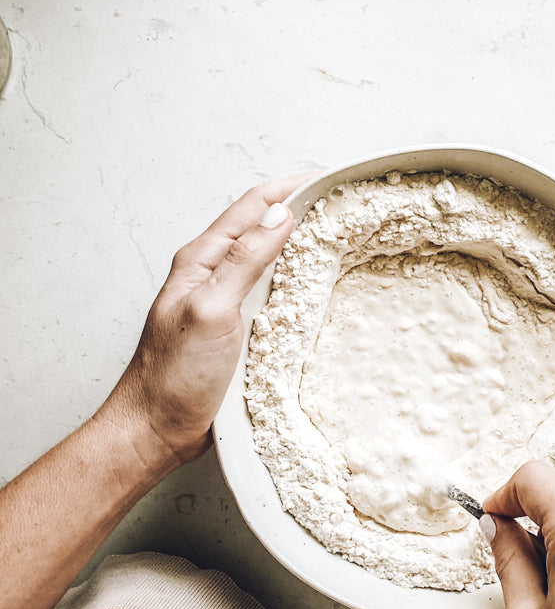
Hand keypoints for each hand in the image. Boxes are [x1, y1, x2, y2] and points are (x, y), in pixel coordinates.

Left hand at [101, 175, 314, 466]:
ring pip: (268, 257)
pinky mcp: (237, 328)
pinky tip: (316, 284)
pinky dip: (297, 276)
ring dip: (300, 240)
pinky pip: (272, 290)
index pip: (251, 206)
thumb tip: (280, 216)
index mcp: (200, 260)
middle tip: (343, 201)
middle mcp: (212, 274)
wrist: (156, 430)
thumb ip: (244, 261)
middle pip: (261, 226)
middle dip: (300, 207)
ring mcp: (225, 300)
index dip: (290, 187)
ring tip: (337, 233)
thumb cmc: (174, 376)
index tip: (329, 178)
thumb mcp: (212, 310)